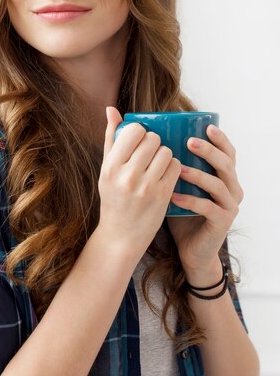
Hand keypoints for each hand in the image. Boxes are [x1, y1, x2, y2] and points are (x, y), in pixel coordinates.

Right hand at [97, 107, 181, 260]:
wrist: (121, 236)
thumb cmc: (113, 199)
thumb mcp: (106, 170)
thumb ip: (110, 138)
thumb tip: (111, 108)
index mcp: (111, 166)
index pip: (134, 131)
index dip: (140, 133)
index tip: (139, 143)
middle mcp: (127, 175)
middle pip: (153, 139)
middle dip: (154, 143)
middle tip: (150, 154)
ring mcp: (145, 186)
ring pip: (166, 151)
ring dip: (165, 154)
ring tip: (157, 165)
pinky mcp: (162, 196)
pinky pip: (175, 166)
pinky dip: (173, 167)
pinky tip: (166, 175)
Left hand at [167, 124, 243, 273]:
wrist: (191, 248)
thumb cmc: (181, 211)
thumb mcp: (176, 184)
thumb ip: (168, 163)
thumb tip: (144, 138)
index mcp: (224, 176)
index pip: (227, 152)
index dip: (220, 139)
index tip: (206, 126)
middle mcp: (232, 188)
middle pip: (226, 164)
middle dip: (209, 151)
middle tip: (189, 142)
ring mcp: (230, 206)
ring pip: (219, 184)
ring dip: (198, 174)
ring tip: (178, 168)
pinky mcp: (222, 222)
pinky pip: (208, 208)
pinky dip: (191, 200)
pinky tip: (174, 196)